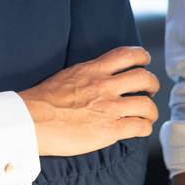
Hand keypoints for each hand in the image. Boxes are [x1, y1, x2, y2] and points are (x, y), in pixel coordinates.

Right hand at [18, 46, 157, 156]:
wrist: (31, 120)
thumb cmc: (41, 101)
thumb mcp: (66, 75)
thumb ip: (86, 75)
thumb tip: (93, 78)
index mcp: (93, 70)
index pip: (127, 54)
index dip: (142, 56)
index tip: (144, 62)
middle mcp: (104, 86)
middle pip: (144, 77)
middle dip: (152, 84)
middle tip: (150, 90)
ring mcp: (109, 108)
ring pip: (147, 104)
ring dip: (151, 110)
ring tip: (147, 115)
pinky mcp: (109, 130)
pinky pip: (139, 127)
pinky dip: (144, 128)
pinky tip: (140, 129)